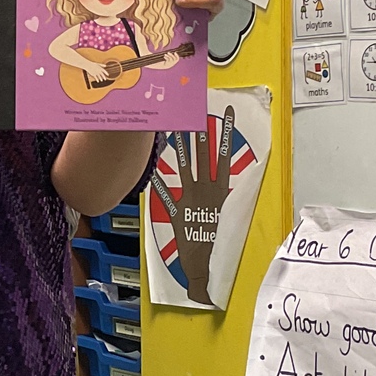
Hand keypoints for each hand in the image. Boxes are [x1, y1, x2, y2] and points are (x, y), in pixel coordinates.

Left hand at [152, 106, 235, 304]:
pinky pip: (166, 194)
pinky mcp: (177, 212)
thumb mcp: (221, 211)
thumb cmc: (212, 239)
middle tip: (197, 110)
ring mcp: (192, 199)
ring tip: (178, 127)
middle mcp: (207, 191)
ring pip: (186, 168)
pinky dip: (158, 183)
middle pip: (203, 156)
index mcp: (220, 190)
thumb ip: (217, 191)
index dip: (224, 134)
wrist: (204, 264)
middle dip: (200, 133)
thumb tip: (222, 172)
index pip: (224, 155)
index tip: (224, 115)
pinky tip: (151, 170)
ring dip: (181, 148)